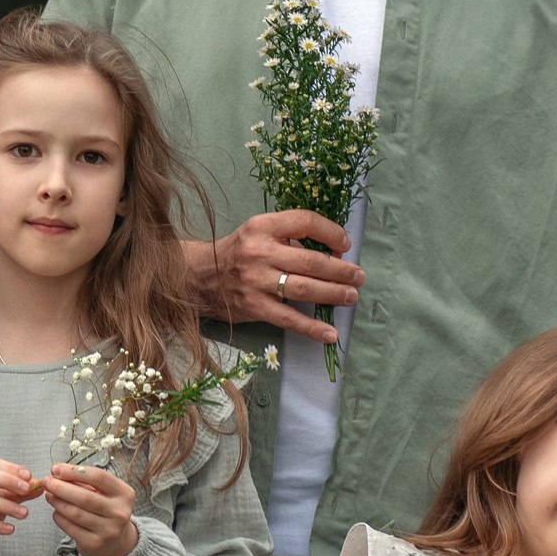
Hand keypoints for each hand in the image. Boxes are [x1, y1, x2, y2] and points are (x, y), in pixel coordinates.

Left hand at [43, 461, 138, 555]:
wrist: (115, 542)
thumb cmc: (105, 510)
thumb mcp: (103, 493)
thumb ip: (84, 482)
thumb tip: (57, 472)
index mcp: (124, 494)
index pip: (98, 477)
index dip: (74, 471)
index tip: (55, 468)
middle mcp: (120, 512)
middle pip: (85, 497)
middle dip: (60, 487)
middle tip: (46, 482)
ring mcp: (108, 530)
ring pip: (75, 513)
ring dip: (57, 502)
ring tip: (49, 495)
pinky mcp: (95, 543)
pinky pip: (70, 527)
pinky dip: (59, 517)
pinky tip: (55, 511)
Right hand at [185, 208, 363, 340]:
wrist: (198, 277)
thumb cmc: (237, 253)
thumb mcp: (258, 233)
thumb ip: (289, 237)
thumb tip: (331, 251)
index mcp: (263, 227)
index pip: (305, 222)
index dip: (331, 232)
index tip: (344, 245)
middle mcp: (259, 252)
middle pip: (310, 260)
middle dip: (340, 270)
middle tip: (358, 276)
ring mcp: (255, 281)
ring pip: (303, 288)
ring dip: (332, 294)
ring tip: (351, 297)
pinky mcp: (254, 307)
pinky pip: (288, 319)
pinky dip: (311, 328)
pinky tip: (330, 333)